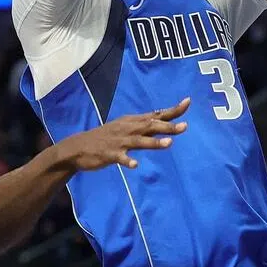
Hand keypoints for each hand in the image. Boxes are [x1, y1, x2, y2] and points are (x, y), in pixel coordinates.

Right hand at [64, 98, 189, 170]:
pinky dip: (127, 160)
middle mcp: (128, 128)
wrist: (78, 147)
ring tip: (169, 143)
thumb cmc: (105, 137)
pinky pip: (120, 158)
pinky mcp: (109, 154)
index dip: (173, 110)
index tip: (188, 102)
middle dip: (168, 126)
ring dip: (154, 142)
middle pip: (151, 126)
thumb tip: (164, 120)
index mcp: (132, 121)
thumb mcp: (125, 126)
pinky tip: (134, 164)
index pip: (157, 114)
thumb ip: (144, 125)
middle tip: (185, 126)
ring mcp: (118, 141)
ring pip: (139, 141)